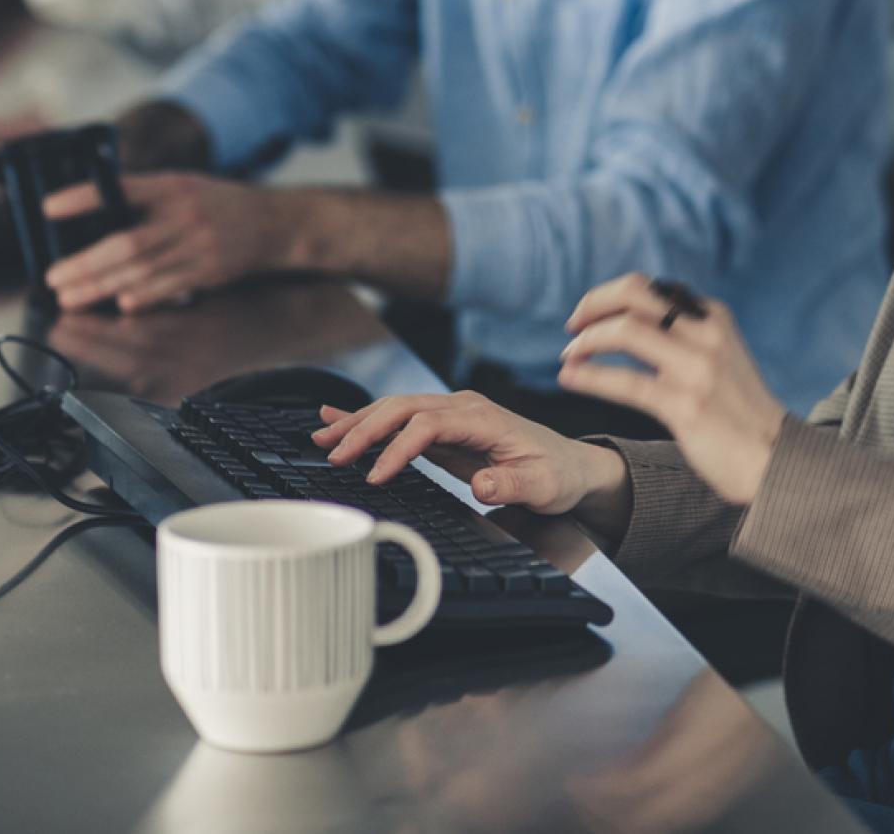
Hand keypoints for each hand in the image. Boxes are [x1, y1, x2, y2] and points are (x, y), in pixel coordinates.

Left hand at [41, 174, 299, 311]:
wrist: (273, 223)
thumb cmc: (217, 204)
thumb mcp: (182, 186)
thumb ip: (143, 198)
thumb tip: (91, 215)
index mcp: (171, 186)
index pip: (120, 189)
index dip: (83, 198)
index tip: (48, 207)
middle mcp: (184, 215)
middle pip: (126, 243)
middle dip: (85, 264)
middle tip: (53, 277)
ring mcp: (198, 246)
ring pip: (141, 271)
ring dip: (101, 287)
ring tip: (70, 297)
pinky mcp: (209, 272)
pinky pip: (169, 288)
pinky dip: (142, 296)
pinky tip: (118, 303)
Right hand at [310, 390, 632, 531]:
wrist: (573, 467)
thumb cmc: (558, 474)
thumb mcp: (543, 485)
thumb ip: (512, 484)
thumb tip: (483, 484)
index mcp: (482, 416)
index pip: (426, 423)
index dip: (396, 448)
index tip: (375, 476)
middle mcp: (462, 407)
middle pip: (402, 409)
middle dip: (363, 428)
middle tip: (331, 453)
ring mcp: (451, 414)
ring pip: (395, 410)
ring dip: (357, 422)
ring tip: (321, 436)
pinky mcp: (444, 428)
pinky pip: (400, 419)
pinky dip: (367, 418)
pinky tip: (336, 417)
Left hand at [558, 273, 785, 506]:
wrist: (776, 460)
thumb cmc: (740, 414)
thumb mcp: (722, 358)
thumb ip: (688, 336)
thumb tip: (636, 321)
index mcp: (713, 318)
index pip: (648, 287)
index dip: (609, 296)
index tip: (590, 315)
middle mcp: (706, 334)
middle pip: (633, 293)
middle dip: (593, 304)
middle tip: (573, 326)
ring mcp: (696, 368)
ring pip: (624, 331)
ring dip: (585, 341)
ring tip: (569, 356)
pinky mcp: (684, 406)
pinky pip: (624, 382)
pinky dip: (588, 376)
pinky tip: (569, 379)